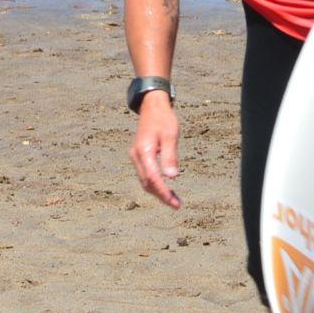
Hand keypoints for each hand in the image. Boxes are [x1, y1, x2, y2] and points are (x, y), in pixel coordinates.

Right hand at [129, 93, 181, 208]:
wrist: (152, 106)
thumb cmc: (164, 119)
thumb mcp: (171, 136)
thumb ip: (170, 156)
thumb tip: (172, 177)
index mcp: (144, 152)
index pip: (153, 179)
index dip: (164, 192)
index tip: (175, 202)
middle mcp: (137, 156)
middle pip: (147, 183)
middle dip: (162, 196)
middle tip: (177, 205)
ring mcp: (136, 156)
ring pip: (145, 181)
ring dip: (158, 192)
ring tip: (173, 200)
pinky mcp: (139, 155)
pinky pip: (146, 174)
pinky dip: (155, 184)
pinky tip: (165, 188)